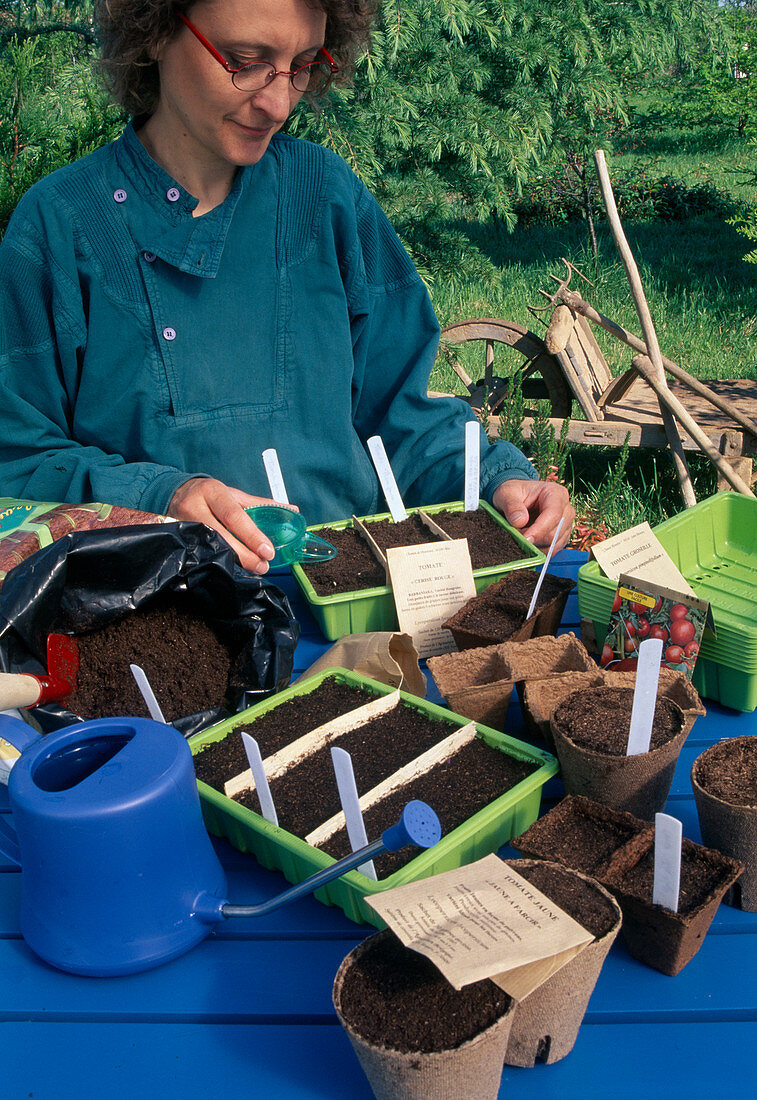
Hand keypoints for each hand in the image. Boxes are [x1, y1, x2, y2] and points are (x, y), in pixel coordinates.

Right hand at [167, 477, 297, 573]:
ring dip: (234, 561)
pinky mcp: (180, 538)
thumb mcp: (232, 494)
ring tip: (253, 568)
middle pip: (220, 535)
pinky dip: (220, 561)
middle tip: (263, 565)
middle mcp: (195, 508)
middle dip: (245, 555)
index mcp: (213, 492)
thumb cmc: (209, 495)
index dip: (252, 535)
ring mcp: (184, 525)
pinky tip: (234, 567)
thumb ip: (260, 503)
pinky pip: (202, 553)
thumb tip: (292, 510)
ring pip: (210, 548)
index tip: (268, 550)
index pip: (234, 516)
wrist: (174, 493)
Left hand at [492, 479, 573, 551]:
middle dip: (534, 539)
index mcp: (556, 493)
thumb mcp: (507, 494)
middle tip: (515, 536)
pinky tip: (526, 544)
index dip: (539, 530)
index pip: (554, 514)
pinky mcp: (561, 537)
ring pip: (554, 544)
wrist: (515, 499)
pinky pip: (552, 550)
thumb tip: (520, 521)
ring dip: (535, 546)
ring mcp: (565, 525)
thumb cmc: (514, 493)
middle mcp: (566, 509)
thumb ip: (511, 506)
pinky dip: (538, 551)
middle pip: (555, 532)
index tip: (525, 539)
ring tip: (519, 537)